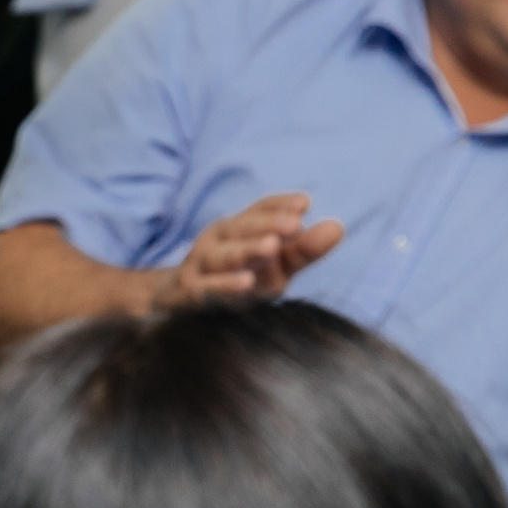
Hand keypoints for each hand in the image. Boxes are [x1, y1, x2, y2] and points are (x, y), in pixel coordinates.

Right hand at [150, 192, 342, 309]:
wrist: (170, 303)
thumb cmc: (231, 280)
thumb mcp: (270, 265)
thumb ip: (302, 250)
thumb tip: (337, 227)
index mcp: (234, 230)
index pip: (256, 211)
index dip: (277, 206)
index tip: (303, 203)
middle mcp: (213, 243)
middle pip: (238, 230)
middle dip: (265, 225)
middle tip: (293, 224)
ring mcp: (197, 268)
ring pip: (222, 257)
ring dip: (245, 250)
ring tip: (271, 247)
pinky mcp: (187, 295)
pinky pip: (205, 289)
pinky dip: (223, 285)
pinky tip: (245, 284)